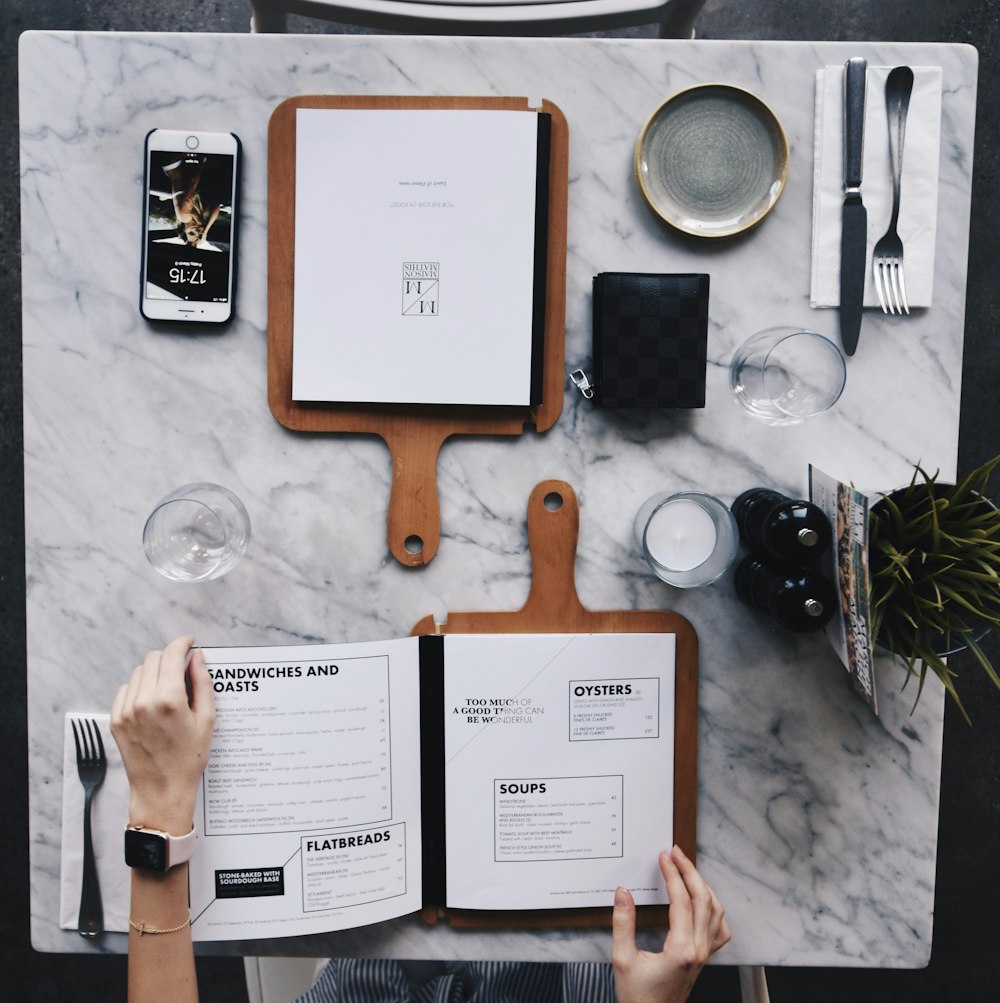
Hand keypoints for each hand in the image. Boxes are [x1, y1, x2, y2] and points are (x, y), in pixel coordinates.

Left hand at [110, 636, 215, 834]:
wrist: (162, 789)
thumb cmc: (188, 758)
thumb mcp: (207, 719)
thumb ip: (202, 683)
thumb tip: (198, 658)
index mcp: (168, 699)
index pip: (171, 654)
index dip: (182, 643)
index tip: (190, 643)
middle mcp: (143, 701)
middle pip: (154, 658)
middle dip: (170, 657)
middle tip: (183, 668)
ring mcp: (126, 711)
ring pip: (139, 671)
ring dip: (155, 672)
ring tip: (168, 688)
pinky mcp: (115, 720)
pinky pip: (126, 689)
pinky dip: (140, 687)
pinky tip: (152, 701)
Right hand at [611, 845, 729, 1002]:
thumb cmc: (638, 997)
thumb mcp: (622, 959)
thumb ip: (623, 924)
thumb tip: (623, 893)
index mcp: (681, 950)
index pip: (682, 901)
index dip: (673, 875)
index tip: (664, 857)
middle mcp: (698, 951)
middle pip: (704, 900)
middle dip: (689, 871)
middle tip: (675, 853)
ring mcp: (705, 955)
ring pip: (716, 911)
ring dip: (703, 885)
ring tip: (687, 869)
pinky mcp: (704, 959)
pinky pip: (719, 929)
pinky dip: (714, 908)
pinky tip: (703, 900)